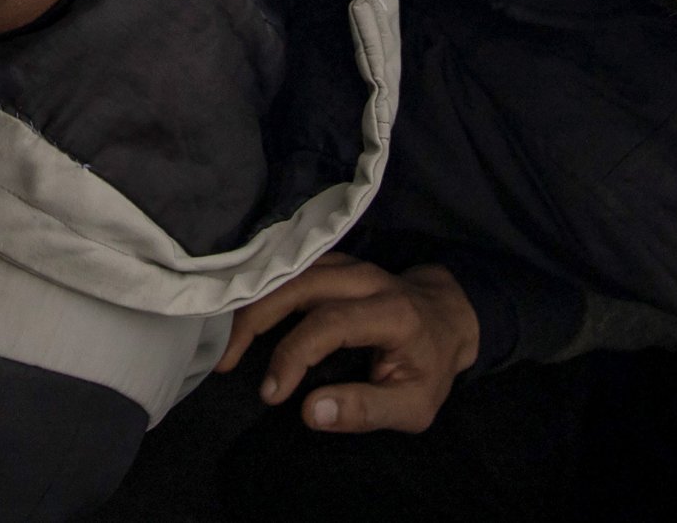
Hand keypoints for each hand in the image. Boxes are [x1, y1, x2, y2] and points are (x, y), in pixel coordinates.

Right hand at [217, 259, 479, 435]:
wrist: (451, 318)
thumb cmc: (431, 367)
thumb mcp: (414, 405)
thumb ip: (366, 410)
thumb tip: (310, 412)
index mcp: (392, 313)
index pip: (331, 323)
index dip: (294, 355)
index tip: (271, 393)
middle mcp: (368, 280)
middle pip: (301, 284)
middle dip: (256, 320)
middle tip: (226, 359)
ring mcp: (351, 265)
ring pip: (292, 270)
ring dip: (253, 301)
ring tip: (225, 338)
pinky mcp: (336, 264)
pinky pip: (293, 266)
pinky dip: (263, 286)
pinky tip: (241, 309)